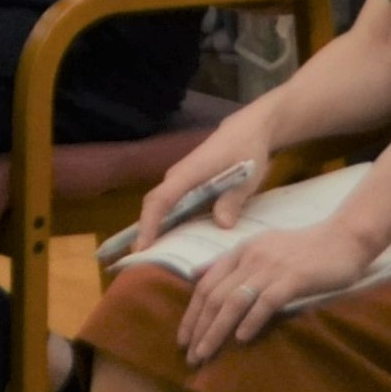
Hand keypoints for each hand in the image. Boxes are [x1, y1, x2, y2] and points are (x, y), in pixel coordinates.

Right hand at [130, 115, 276, 249]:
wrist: (248, 129)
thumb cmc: (247, 150)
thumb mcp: (247, 176)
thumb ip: (233, 199)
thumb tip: (221, 225)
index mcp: (190, 172)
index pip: (161, 199)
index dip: (149, 224)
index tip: (142, 247)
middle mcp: (178, 176)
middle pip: (154, 205)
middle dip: (146, 231)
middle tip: (142, 262)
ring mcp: (181, 179)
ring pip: (161, 205)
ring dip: (155, 228)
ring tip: (153, 257)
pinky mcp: (187, 184)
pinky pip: (171, 204)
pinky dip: (167, 222)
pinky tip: (173, 242)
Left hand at [176, 215, 378, 366]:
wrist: (344, 239)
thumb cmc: (304, 249)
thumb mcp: (261, 247)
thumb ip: (230, 262)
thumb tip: (195, 275)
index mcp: (241, 250)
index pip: (205, 284)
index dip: (191, 313)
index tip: (183, 339)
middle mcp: (251, 257)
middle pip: (214, 296)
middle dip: (198, 328)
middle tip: (190, 355)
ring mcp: (272, 267)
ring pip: (234, 302)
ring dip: (216, 331)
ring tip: (206, 353)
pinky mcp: (294, 278)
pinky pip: (265, 302)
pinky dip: (251, 321)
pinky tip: (241, 339)